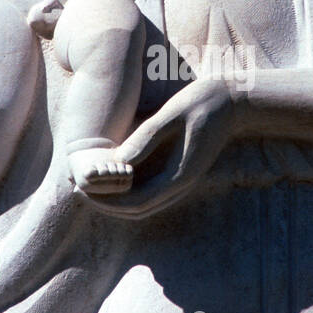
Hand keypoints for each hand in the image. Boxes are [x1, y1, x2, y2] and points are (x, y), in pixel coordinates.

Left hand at [88, 76, 238, 218]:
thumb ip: (147, 138)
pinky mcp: (178, 172)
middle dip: (106, 205)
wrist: (234, 102)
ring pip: (143, 205)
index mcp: (179, 176)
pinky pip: (150, 191)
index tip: (83, 188)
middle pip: (137, 211)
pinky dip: (128, 191)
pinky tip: (112, 175)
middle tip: (78, 189)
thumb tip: (119, 160)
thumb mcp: (171, 115)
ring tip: (89, 186)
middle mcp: (180, 185)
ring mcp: (180, 181)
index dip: (106, 201)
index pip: (136, 202)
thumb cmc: (202, 103)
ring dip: (116, 201)